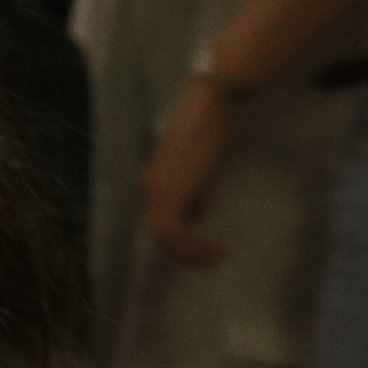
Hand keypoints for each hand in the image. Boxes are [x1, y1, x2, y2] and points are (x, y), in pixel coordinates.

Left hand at [140, 71, 240, 269]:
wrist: (212, 104)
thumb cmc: (210, 128)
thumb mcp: (203, 168)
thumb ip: (198, 192)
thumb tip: (198, 216)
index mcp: (157, 183)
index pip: (161, 224)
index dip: (181, 245)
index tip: (206, 254)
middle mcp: (151, 189)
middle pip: (160, 236)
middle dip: (186, 255)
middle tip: (212, 263)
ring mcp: (158, 189)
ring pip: (164, 237)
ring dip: (190, 254)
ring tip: (216, 258)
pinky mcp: (170, 190)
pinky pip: (172, 231)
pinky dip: (192, 245)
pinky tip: (214, 249)